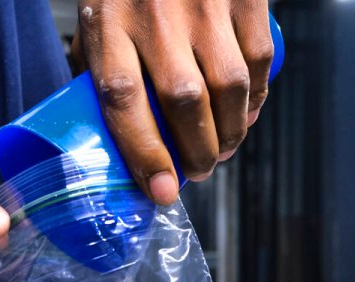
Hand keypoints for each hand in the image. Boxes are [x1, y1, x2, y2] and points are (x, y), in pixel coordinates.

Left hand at [71, 0, 272, 204]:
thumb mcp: (96, 21)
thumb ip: (101, 71)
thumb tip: (114, 137)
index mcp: (109, 25)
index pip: (123, 100)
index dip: (144, 153)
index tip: (160, 190)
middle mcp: (157, 15)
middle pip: (184, 102)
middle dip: (197, 153)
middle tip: (197, 172)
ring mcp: (204, 3)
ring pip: (229, 88)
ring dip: (231, 134)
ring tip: (222, 151)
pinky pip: (258, 60)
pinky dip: (256, 99)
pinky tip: (246, 115)